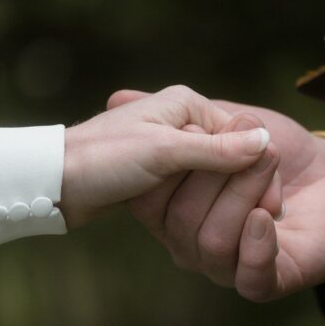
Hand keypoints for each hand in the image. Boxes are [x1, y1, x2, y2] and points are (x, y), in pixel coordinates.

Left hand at [59, 85, 270, 227]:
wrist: (54, 182)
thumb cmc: (104, 160)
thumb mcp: (163, 154)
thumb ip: (216, 150)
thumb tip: (265, 141)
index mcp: (187, 103)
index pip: (240, 133)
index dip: (255, 167)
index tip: (270, 202)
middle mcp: (181, 119)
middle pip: (229, 153)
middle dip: (239, 182)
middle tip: (259, 214)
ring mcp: (169, 145)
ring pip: (213, 173)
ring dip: (220, 195)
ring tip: (237, 222)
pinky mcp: (158, 170)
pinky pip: (193, 185)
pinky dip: (200, 199)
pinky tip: (209, 220)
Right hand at [114, 91, 324, 300]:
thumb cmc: (275, 149)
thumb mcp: (225, 122)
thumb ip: (179, 116)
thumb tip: (117, 99)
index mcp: (172, 211)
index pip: (148, 200)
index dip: (170, 162)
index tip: (201, 127)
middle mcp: (191, 246)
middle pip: (180, 220)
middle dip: (216, 170)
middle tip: (253, 138)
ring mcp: (227, 268)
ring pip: (212, 241)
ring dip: (243, 192)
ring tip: (270, 160)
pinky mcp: (268, 283)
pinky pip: (250, 276)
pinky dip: (256, 244)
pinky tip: (266, 214)